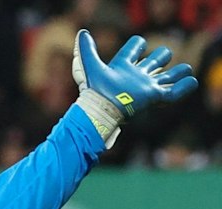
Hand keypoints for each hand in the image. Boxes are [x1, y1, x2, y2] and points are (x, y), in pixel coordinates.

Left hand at [72, 30, 197, 144]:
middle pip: (154, 61)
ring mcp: (147, 87)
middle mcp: (136, 76)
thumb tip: (83, 33)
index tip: (139, 44)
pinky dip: (184, 87)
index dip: (137, 44)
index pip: (134, 49)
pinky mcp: (155, 97)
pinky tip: (191, 81)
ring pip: (166, 77)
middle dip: (161, 56)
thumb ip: (86, 50)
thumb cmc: (95, 90)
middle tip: (163, 55)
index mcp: (123, 67)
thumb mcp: (89, 66)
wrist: (102, 110)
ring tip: (185, 69)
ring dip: (177, 72)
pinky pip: (173, 93)